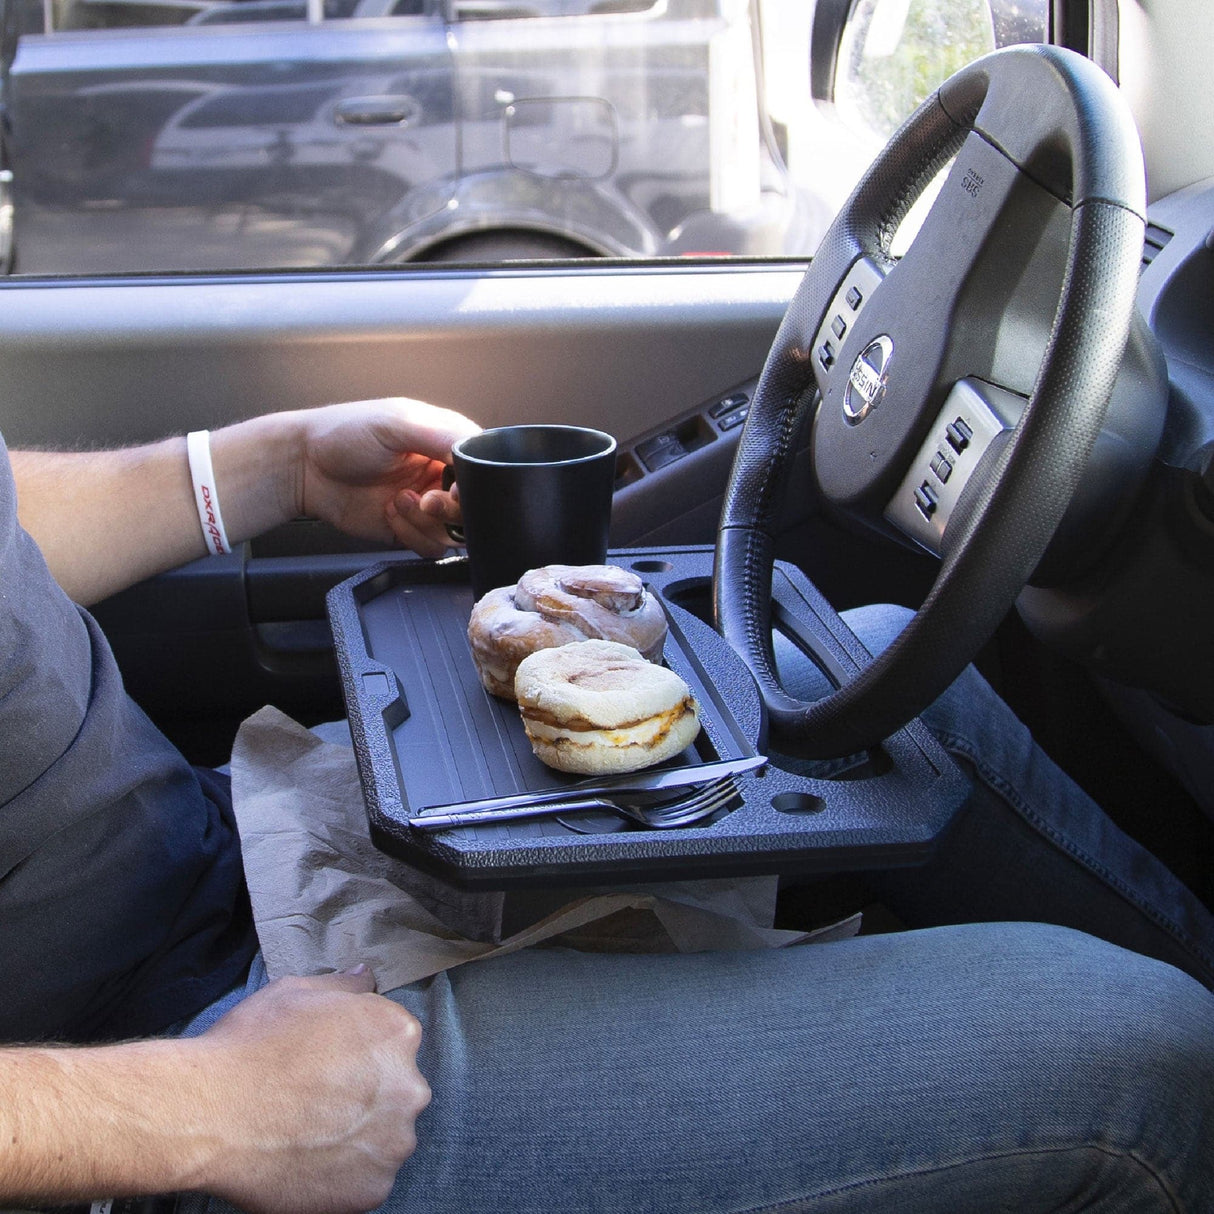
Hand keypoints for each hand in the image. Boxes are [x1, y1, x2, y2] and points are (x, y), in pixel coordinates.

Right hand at [194, 967, 429, 1213]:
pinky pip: (367, 1179)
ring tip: (309, 1132)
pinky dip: (344, 1174)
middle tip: (315, 1099)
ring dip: (358, 1136)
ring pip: (385, 1138)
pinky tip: (308, 1160)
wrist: (208, 1113)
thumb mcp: (298, 992)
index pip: (394, 1041)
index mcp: (397, 1032)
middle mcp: (409, 1086)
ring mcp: (393, 1143)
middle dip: (365, 1094)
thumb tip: (365, 976)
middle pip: (397, 1089)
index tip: (327, 1062)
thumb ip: (344, 986)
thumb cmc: (252, 1044)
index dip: (358, 1051)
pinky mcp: (372, 1190)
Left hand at [297, 399, 479, 555]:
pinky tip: (389, 514)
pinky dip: (412, 535)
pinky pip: (430, 546)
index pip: (483, 468)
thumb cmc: (343, 433)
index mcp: (444, 442)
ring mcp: (426, 504)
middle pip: (473, 506)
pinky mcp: (409, 529)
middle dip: (451, 509)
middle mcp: (440, 474)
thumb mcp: (397, 422)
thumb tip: (476, 458)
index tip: (454, 488)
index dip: (475, 484)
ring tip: (398, 502)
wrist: (304, 467)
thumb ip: (441, 436)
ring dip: (426, 522)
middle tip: (427, 499)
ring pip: (453, 531)